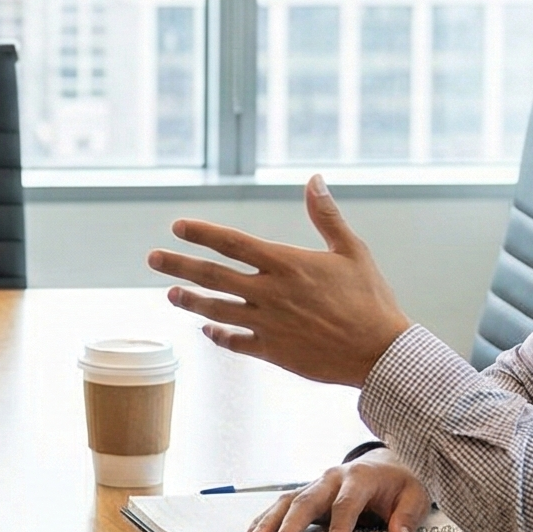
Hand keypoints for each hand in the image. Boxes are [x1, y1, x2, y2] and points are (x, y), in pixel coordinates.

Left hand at [144, 175, 414, 385]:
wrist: (379, 352)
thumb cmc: (370, 299)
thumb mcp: (352, 250)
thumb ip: (326, 215)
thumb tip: (314, 179)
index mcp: (286, 264)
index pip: (232, 243)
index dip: (202, 233)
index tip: (176, 226)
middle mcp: (269, 293)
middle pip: (212, 276)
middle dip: (179, 265)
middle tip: (153, 259)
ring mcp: (268, 325)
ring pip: (217, 310)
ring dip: (190, 301)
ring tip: (170, 294)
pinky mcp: (273, 352)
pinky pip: (236, 342)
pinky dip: (218, 335)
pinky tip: (206, 330)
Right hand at [245, 453, 429, 531]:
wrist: (390, 463)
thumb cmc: (401, 482)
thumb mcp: (416, 497)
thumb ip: (408, 518)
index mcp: (361, 477)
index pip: (346, 504)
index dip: (339, 529)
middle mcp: (334, 477)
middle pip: (307, 500)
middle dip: (291, 527)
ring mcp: (318, 483)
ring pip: (289, 500)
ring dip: (271, 521)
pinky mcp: (310, 492)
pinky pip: (284, 502)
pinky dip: (268, 516)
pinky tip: (254, 531)